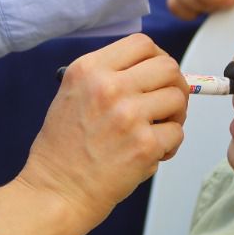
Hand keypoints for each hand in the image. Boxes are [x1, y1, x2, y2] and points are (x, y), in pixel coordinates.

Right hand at [21, 35, 188, 224]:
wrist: (56, 191)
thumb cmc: (62, 150)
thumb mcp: (72, 95)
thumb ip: (108, 77)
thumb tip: (151, 73)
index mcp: (89, 69)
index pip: (142, 44)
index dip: (158, 57)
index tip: (158, 74)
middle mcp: (109, 87)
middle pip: (167, 67)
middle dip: (175, 85)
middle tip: (167, 103)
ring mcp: (128, 115)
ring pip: (177, 98)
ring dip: (175, 115)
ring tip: (157, 130)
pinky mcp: (144, 145)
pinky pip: (177, 133)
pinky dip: (170, 144)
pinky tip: (151, 153)